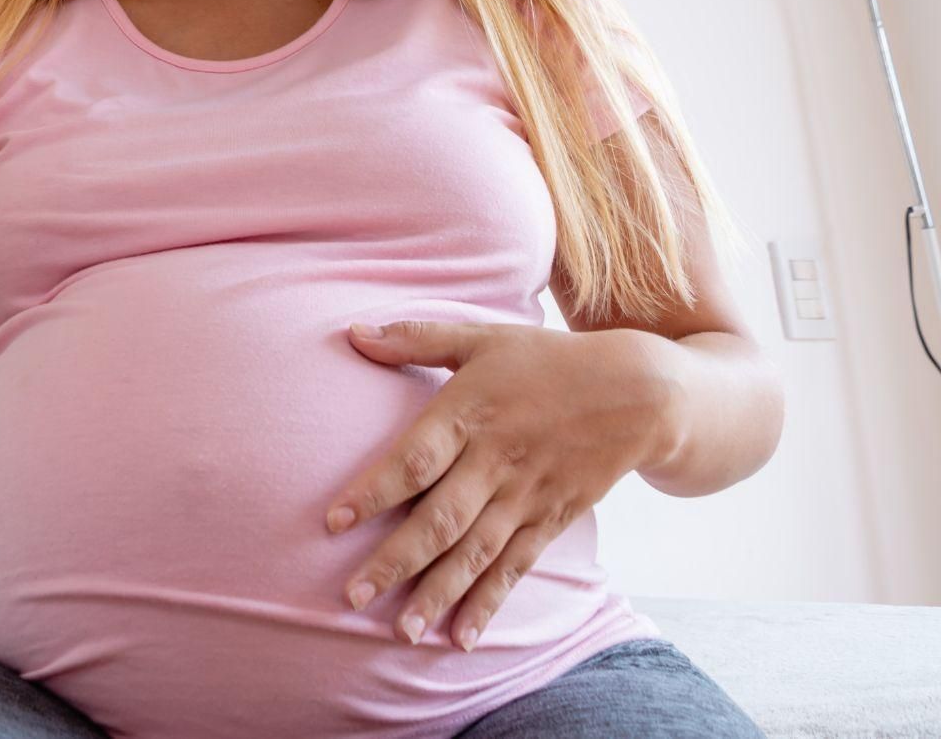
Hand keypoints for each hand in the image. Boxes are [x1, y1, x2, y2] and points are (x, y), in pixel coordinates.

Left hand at [323, 320, 672, 651]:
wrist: (639, 392)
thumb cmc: (546, 360)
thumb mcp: (482, 338)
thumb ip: (414, 338)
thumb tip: (352, 334)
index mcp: (470, 414)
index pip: (414, 459)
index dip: (374, 491)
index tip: (332, 522)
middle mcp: (495, 462)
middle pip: (440, 519)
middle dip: (395, 561)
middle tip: (351, 596)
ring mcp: (525, 496)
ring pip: (475, 554)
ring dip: (436, 594)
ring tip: (399, 633)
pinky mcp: (550, 520)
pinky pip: (514, 568)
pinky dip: (488, 603)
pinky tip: (460, 638)